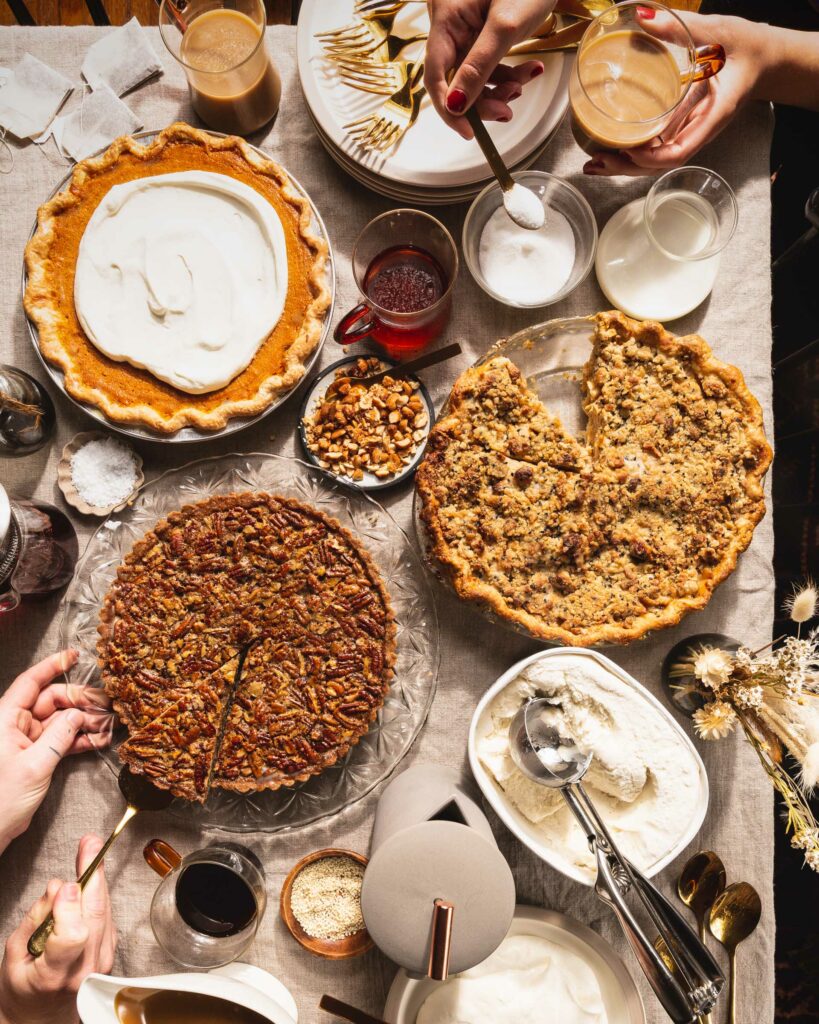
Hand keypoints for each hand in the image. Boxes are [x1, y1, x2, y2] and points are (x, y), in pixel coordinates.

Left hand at [0, 651, 108, 854]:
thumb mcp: (35, 765)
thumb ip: (59, 736)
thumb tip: (78, 715)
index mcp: (5, 718)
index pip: (31, 682)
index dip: (52, 666)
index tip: (73, 655)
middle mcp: (13, 724)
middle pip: (50, 700)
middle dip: (79, 701)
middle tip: (105, 704)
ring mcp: (25, 740)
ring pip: (59, 720)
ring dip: (83, 722)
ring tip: (107, 725)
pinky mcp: (34, 755)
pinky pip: (59, 739)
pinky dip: (78, 739)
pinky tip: (97, 740)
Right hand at [0, 835, 115, 1023]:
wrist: (40, 1017)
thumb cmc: (23, 988)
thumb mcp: (14, 955)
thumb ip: (36, 920)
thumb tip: (58, 887)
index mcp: (55, 974)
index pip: (73, 936)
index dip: (71, 908)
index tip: (67, 885)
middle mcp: (84, 969)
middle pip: (95, 916)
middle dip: (92, 874)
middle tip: (89, 844)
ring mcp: (101, 963)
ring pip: (104, 911)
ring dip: (98, 878)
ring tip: (91, 850)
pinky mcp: (109, 954)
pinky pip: (107, 917)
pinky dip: (98, 895)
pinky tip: (91, 879)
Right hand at [425, 0, 554, 138]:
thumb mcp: (506, 26)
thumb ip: (479, 67)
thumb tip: (456, 106)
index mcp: (446, 18)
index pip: (435, 75)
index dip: (449, 107)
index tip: (469, 131)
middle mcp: (451, 26)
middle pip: (455, 80)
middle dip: (482, 99)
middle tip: (507, 110)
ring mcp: (467, 31)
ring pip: (474, 76)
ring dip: (500, 88)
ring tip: (525, 82)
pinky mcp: (484, 34)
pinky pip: (488, 64)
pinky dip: (509, 74)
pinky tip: (531, 71)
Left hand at [583, 12, 766, 175]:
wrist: (764, 59)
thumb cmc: (747, 47)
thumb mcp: (719, 31)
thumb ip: (681, 27)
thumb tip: (642, 17)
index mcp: (713, 116)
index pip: (680, 151)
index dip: (652, 157)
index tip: (628, 150)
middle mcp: (699, 130)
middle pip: (659, 163)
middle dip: (627, 168)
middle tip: (594, 163)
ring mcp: (689, 131)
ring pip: (655, 160)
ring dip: (624, 165)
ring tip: (592, 164)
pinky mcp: (682, 126)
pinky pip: (656, 147)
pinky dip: (632, 152)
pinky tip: (609, 150)